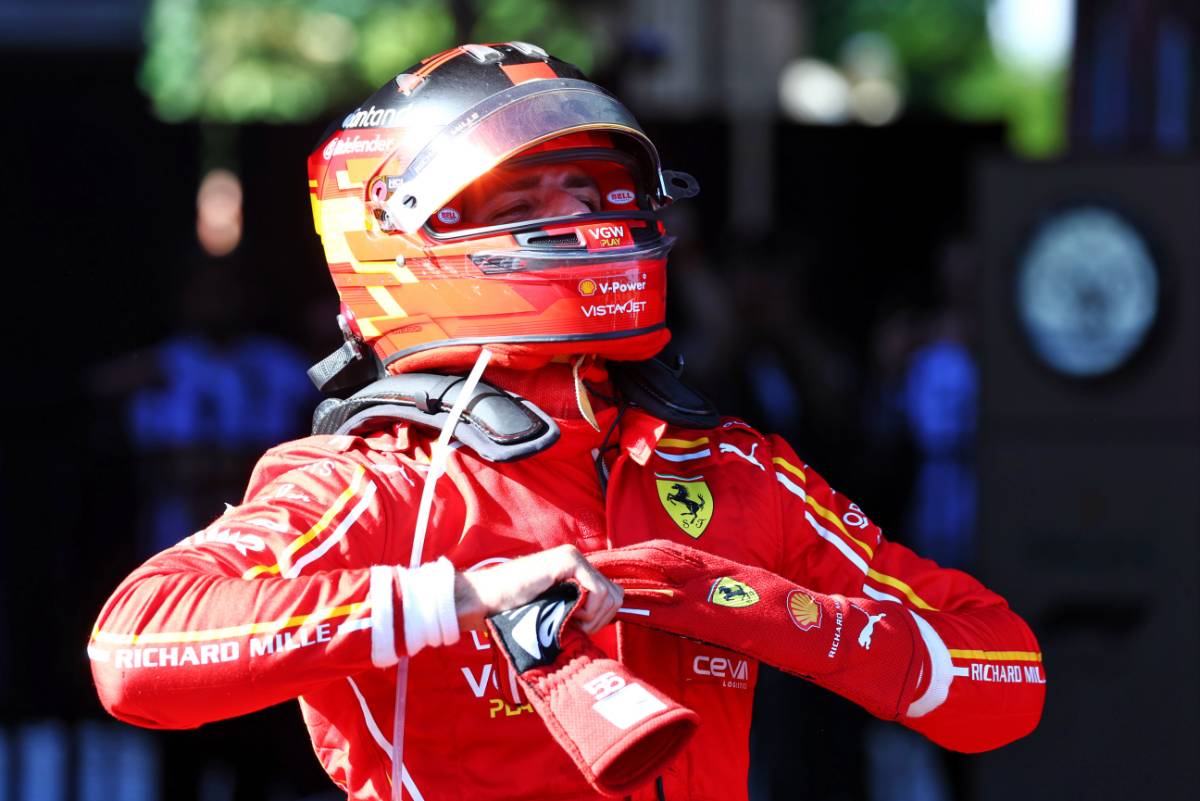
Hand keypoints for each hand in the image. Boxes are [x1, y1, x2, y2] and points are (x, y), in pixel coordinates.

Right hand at [454, 544, 622, 633]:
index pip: (611, 595)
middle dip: (599, 620)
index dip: (600, 619)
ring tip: (567, 620)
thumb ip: (577, 609)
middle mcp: (577, 560)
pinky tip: (567, 614)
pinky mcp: (567, 561)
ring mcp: (573, 558)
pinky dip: (587, 610)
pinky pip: (598, 591)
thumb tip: (608, 620)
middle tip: (575, 627)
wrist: (485, 601)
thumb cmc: (514, 612)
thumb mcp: (554, 611)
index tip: (579, 629)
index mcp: (576, 571)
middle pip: (616, 595)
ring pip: (610, 595)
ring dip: (592, 617)